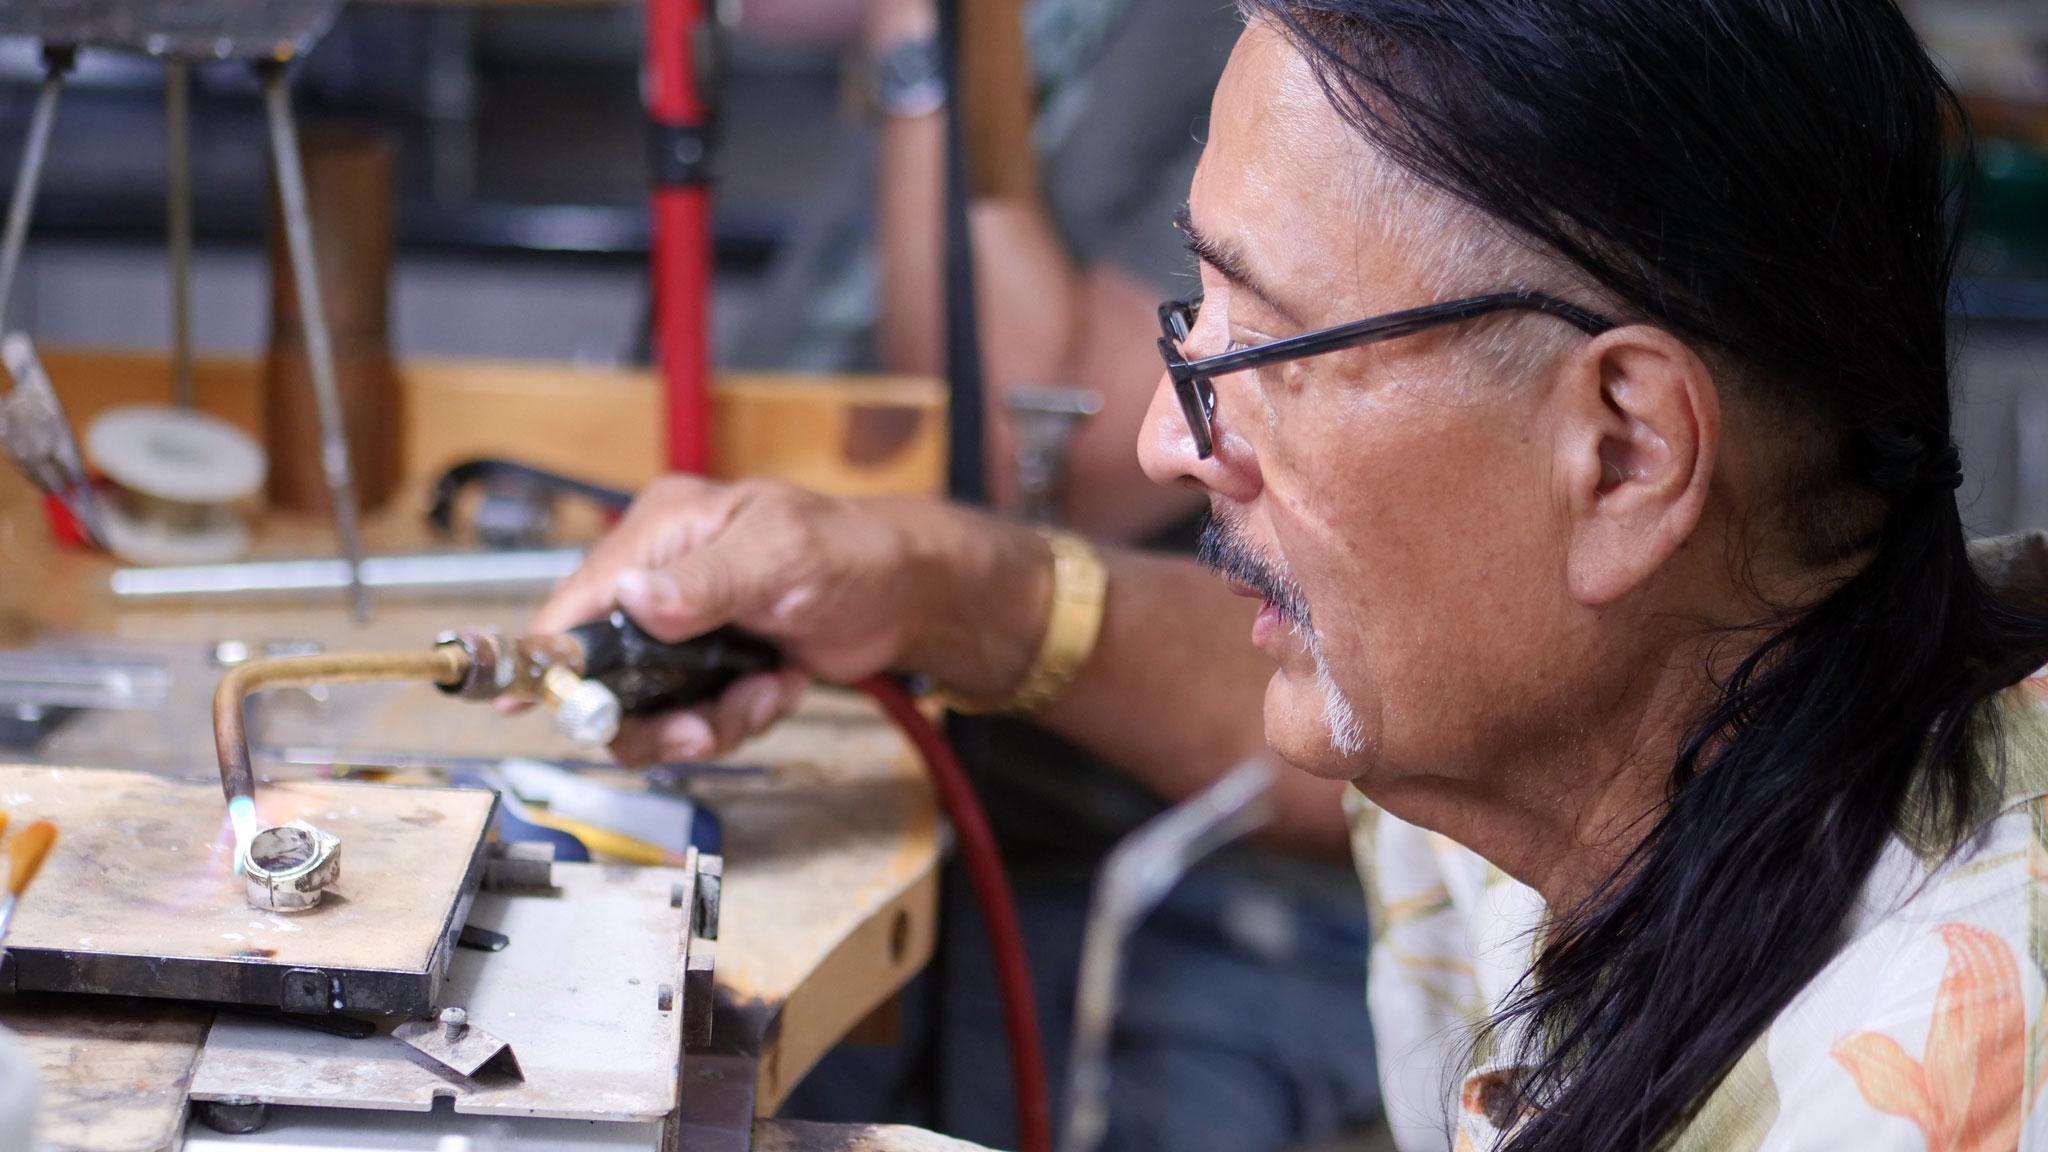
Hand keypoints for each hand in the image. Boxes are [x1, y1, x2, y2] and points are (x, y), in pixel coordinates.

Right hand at [527, 476, 1046, 763]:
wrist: (908, 597)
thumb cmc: (852, 553)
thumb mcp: (778, 556)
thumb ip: (704, 581)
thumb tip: (631, 593)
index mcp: (662, 530)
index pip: (578, 599)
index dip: (555, 657)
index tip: (548, 707)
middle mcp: (660, 579)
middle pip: (603, 672)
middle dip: (654, 714)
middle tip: (702, 728)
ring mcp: (684, 629)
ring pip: (648, 708)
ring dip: (707, 720)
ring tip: (762, 695)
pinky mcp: (710, 667)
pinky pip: (693, 718)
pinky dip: (736, 718)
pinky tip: (777, 687)